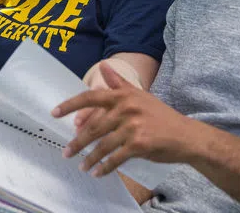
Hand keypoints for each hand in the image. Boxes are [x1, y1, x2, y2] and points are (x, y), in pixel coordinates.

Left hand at [52, 62, 195, 176]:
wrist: (185, 134)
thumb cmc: (161, 115)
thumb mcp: (140, 95)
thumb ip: (119, 83)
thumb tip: (103, 66)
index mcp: (123, 95)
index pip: (90, 97)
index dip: (70, 105)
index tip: (54, 113)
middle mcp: (126, 108)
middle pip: (94, 126)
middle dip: (78, 141)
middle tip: (67, 151)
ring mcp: (132, 127)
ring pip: (102, 145)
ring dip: (89, 158)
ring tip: (81, 166)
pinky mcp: (138, 144)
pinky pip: (115, 158)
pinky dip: (104, 167)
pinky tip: (97, 172)